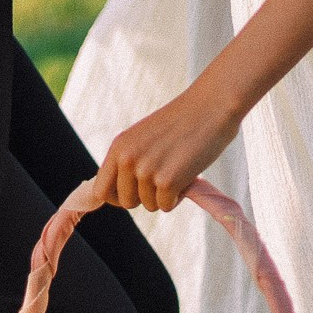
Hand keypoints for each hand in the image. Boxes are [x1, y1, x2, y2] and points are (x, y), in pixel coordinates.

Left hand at [92, 81, 237, 212]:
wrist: (211, 106)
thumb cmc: (182, 122)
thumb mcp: (144, 137)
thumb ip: (129, 161)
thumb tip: (115, 196)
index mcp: (119, 147)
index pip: (100, 191)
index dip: (116, 198)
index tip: (134, 194)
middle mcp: (127, 159)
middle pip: (126, 202)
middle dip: (145, 196)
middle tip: (164, 177)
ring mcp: (146, 171)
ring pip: (149, 205)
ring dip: (165, 195)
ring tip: (179, 169)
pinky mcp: (167, 181)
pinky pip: (166, 206)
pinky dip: (178, 197)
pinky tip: (187, 175)